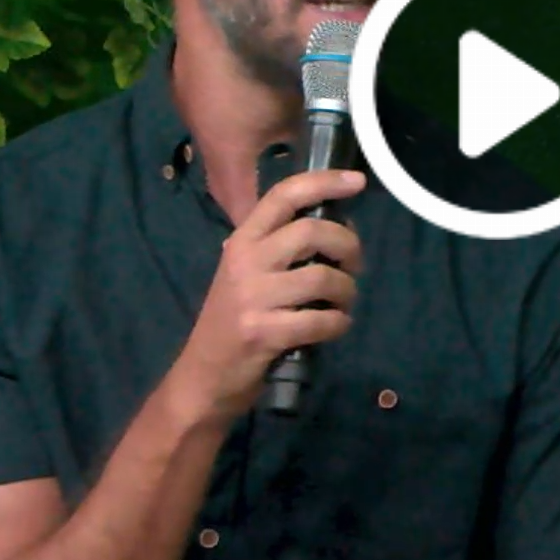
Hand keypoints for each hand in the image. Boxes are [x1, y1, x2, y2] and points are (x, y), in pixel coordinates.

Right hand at [172, 169, 367, 421]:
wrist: (203, 377)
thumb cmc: (232, 322)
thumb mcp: (245, 275)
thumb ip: (278, 249)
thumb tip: (335, 230)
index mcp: (242, 241)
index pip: (283, 195)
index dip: (323, 182)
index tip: (356, 181)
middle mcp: (245, 261)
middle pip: (311, 231)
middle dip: (347, 246)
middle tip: (354, 266)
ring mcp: (252, 297)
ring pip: (322, 278)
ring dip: (347, 291)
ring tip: (344, 302)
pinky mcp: (263, 332)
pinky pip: (320, 320)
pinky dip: (338, 324)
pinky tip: (334, 327)